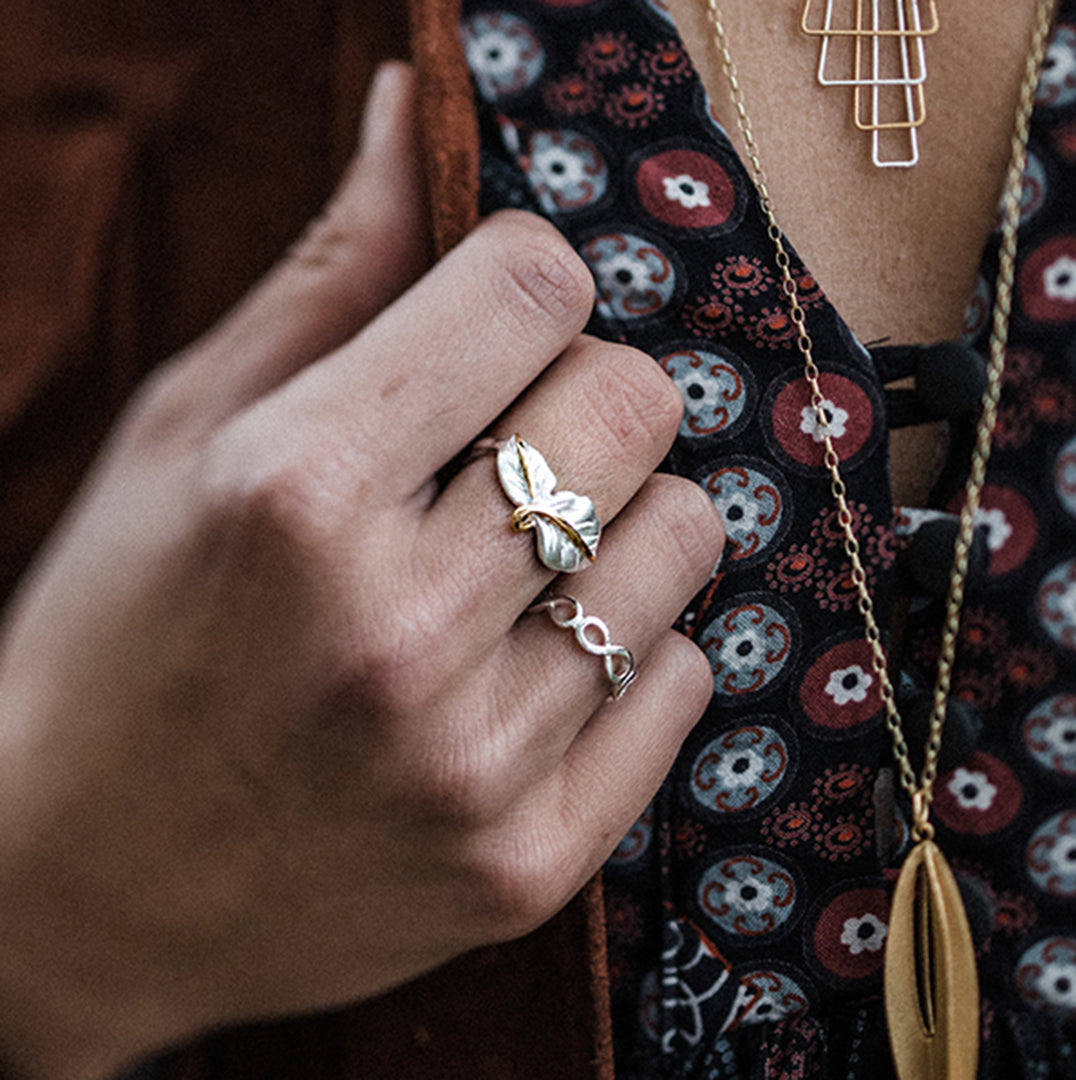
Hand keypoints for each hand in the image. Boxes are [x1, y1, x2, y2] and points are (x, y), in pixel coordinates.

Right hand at [0, 63, 723, 1078]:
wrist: (80, 893)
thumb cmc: (117, 641)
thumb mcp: (189, 438)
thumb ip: (327, 275)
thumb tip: (407, 112)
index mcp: (294, 491)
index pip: (531, 284)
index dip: (524, 279)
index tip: (496, 320)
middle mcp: (395, 628)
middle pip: (635, 399)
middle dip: (588, 392)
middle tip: (519, 442)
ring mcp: (471, 762)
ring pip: (684, 537)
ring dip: (624, 519)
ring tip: (526, 560)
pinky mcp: (525, 863)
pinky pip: (680, 682)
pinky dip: (632, 648)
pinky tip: (541, 663)